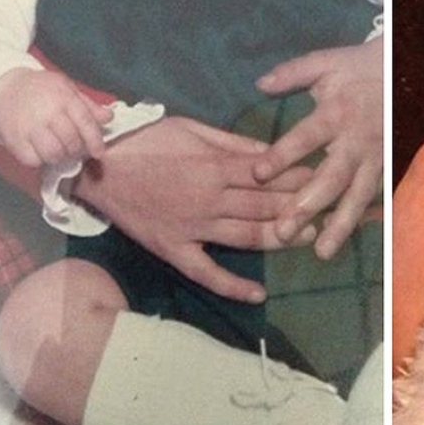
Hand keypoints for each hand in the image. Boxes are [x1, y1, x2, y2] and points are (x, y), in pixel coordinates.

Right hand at [0, 68, 111, 166]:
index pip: (85, 122)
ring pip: (53, 154)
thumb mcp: (67, 89)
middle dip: (77, 150)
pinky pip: (33, 160)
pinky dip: (40, 160)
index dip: (95, 140)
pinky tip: (41, 150)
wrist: (4, 90)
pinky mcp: (14, 140)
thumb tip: (109, 117)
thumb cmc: (42, 90)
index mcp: (63, 98)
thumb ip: (88, 105)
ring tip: (60, 150)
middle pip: (71, 142)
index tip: (99, 152)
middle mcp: (47, 113)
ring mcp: (29, 127)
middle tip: (75, 149)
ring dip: (60, 157)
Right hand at [73, 116, 315, 301]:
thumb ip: (234, 143)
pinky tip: (258, 294)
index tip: (321, 177)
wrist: (98, 167)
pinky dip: (232, 285)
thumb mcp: (193, 129)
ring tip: (307, 238)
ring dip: (279, 238)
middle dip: (297, 206)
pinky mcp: (174, 250)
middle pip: (262, 206)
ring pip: (245, 237)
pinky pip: (206, 273)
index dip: (296, 177)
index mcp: (214, 167)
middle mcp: (208, 201)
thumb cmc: (147, 141)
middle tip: (325, 207)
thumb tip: (271, 152)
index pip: (266, 175)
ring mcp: (192, 229)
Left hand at [253, 37, 382, 259]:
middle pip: (332, 177)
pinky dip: (360, 221)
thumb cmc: (359, 67)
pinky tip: (342, 240)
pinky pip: (374, 198)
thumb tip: (259, 84)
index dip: (283, 155)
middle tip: (283, 231)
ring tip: (321, 252)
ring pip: (357, 196)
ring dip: (340, 225)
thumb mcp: (326, 62)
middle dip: (308, 205)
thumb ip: (292, 73)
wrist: (406, 68)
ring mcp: (375, 158)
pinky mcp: (386, 167)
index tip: (258, 174)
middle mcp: (356, 141)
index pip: (306, 137)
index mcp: (337, 112)